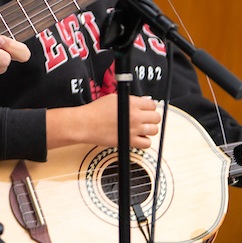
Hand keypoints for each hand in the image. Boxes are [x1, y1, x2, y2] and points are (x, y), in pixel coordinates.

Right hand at [47, 94, 161, 148]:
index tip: (146, 110)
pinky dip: (144, 141)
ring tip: (139, 128)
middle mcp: (134, 116)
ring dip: (149, 129)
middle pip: (156, 117)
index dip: (149, 107)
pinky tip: (136, 137)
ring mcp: (133, 129)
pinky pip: (147, 143)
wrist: (85, 124)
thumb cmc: (95, 111)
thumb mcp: (113, 98)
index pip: (152, 104)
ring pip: (154, 130)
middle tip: (144, 119)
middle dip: (152, 118)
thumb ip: (132, 100)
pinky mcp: (130, 141)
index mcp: (131, 103)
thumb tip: (147, 102)